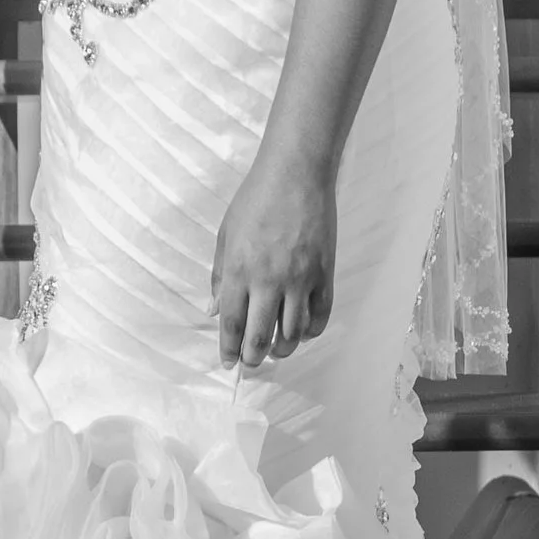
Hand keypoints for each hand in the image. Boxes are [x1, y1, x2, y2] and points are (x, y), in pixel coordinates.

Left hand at [212, 145, 335, 367]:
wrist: (296, 174)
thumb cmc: (255, 200)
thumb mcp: (226, 235)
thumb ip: (220, 276)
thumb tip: (215, 309)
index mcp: (240, 271)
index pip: (232, 324)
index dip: (229, 350)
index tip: (228, 363)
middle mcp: (269, 280)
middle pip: (261, 336)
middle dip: (254, 358)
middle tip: (251, 363)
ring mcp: (300, 279)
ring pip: (294, 333)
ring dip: (283, 349)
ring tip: (276, 350)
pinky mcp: (324, 274)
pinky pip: (321, 315)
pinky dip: (311, 331)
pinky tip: (303, 332)